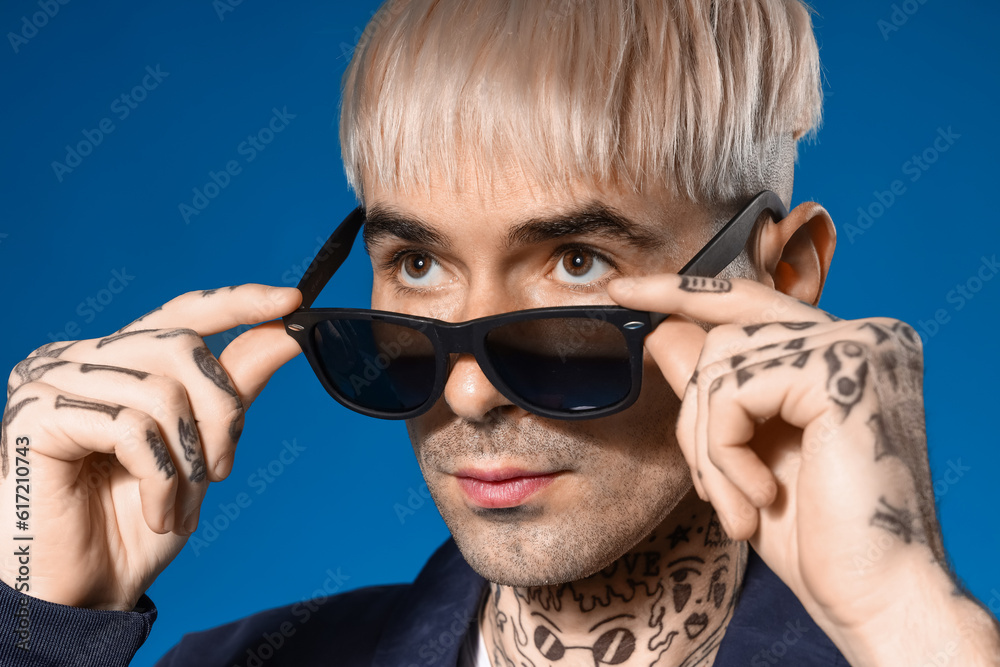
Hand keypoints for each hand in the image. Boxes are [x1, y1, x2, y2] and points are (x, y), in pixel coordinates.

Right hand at [0, 284, 301, 610]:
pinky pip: (131, 428)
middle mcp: (78, 358)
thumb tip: (285, 331)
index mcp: (117, 360)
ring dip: (190, 462)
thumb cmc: (137, 522)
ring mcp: (50, 382)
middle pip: (183, 348)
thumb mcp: (202, 448)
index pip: (182, 313)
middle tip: (221, 471)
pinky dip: (162, 479)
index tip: (291, 299)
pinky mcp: (34, 416)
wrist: (90, 593)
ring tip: (179, 506)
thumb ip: (233, 387)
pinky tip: (158, 512)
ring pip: (162, 392)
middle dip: (222, 416)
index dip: (238, 303)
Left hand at [608, 274, 958, 657]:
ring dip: (709, 447)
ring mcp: (857, 345)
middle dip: (697, 418)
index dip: (681, 291)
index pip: (748, 300)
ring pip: (719, 362)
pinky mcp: (841, 369)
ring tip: (739, 506)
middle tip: (711, 489)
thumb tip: (664, 331)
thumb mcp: (747, 449)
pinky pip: (732, 389)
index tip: (622, 291)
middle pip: (722, 335)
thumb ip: (715, 386)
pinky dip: (724, 451)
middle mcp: (860, 335)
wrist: (874, 597)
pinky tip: (759, 497)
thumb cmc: (817, 534)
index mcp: (843, 351)